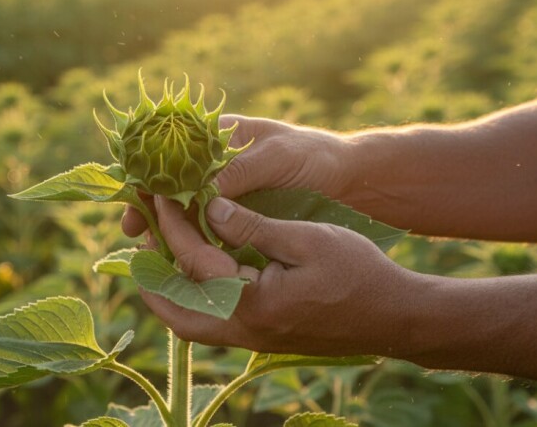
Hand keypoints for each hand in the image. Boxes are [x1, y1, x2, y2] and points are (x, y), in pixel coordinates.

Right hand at [122, 115, 352, 236]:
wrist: (350, 182)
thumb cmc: (314, 157)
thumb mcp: (276, 158)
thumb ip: (240, 172)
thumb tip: (201, 192)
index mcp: (218, 138)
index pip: (171, 154)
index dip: (149, 177)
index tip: (137, 200)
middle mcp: (214, 166)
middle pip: (170, 186)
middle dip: (150, 207)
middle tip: (135, 232)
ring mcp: (224, 194)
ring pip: (184, 212)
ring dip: (166, 229)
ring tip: (150, 250)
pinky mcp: (236, 219)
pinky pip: (206, 230)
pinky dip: (191, 243)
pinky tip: (180, 259)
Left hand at [140, 195, 419, 356]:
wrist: (395, 316)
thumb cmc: (358, 273)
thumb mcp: (307, 239)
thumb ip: (253, 226)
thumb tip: (210, 207)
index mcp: (253, 303)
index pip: (194, 262)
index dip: (172, 225)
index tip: (160, 196)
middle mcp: (246, 330)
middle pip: (178, 315)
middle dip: (153, 280)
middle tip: (141, 244)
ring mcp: (255, 340)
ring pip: (194, 324)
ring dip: (172, 292)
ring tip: (161, 256)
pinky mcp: (265, 338)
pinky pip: (216, 324)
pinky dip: (197, 299)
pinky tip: (200, 270)